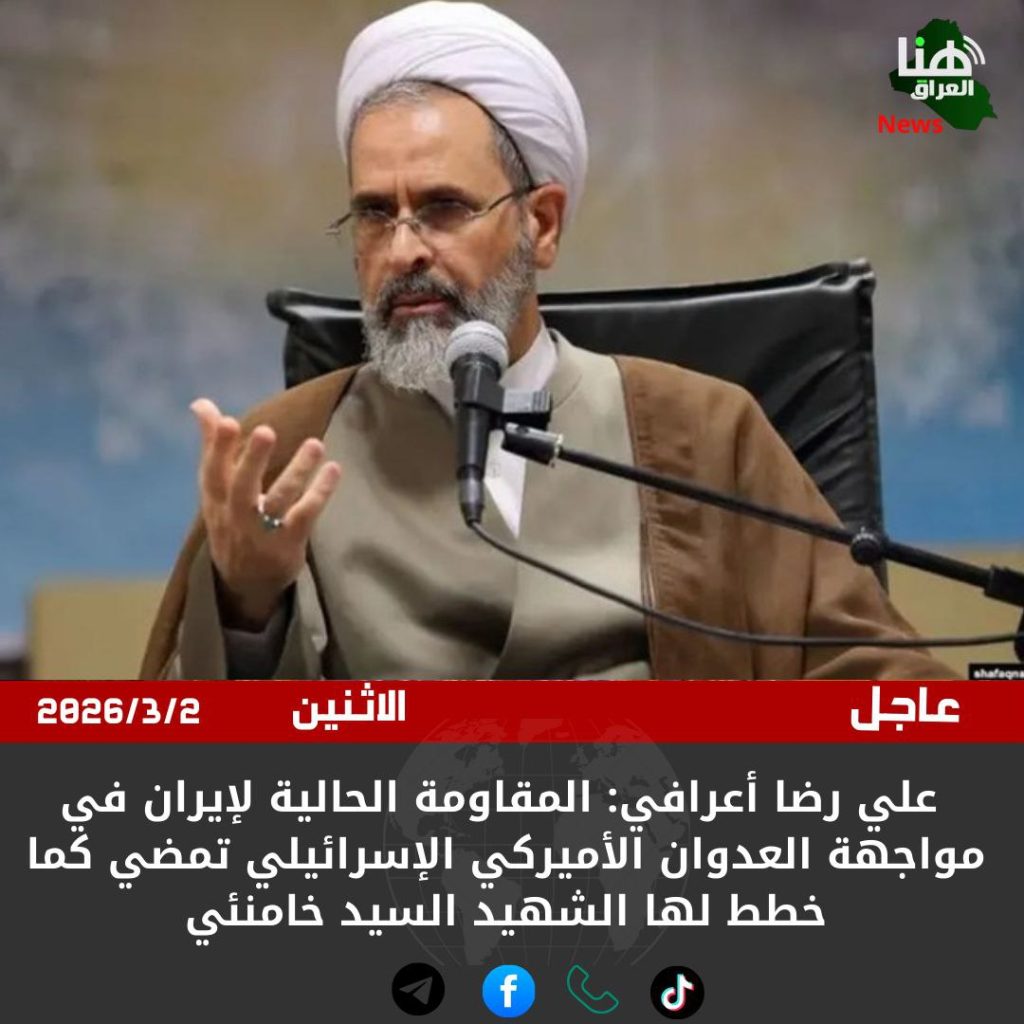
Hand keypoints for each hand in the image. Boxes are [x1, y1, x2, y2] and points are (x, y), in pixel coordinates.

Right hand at [191, 398, 341, 628]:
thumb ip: (213, 447)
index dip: (217, 448)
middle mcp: (235, 516)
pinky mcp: (289, 543)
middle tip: (266, 430)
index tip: (225, 419)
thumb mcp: (216, 492)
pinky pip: (305, 515)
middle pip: (241, 487)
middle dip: (253, 459)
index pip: (212, 472)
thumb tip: (202, 404)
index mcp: (216, 501)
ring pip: (279, 499)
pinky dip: (319, 492)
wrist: (245, 585)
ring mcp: (263, 532)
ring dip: (298, 470)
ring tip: (315, 445)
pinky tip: (333, 470)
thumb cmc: (232, 524)